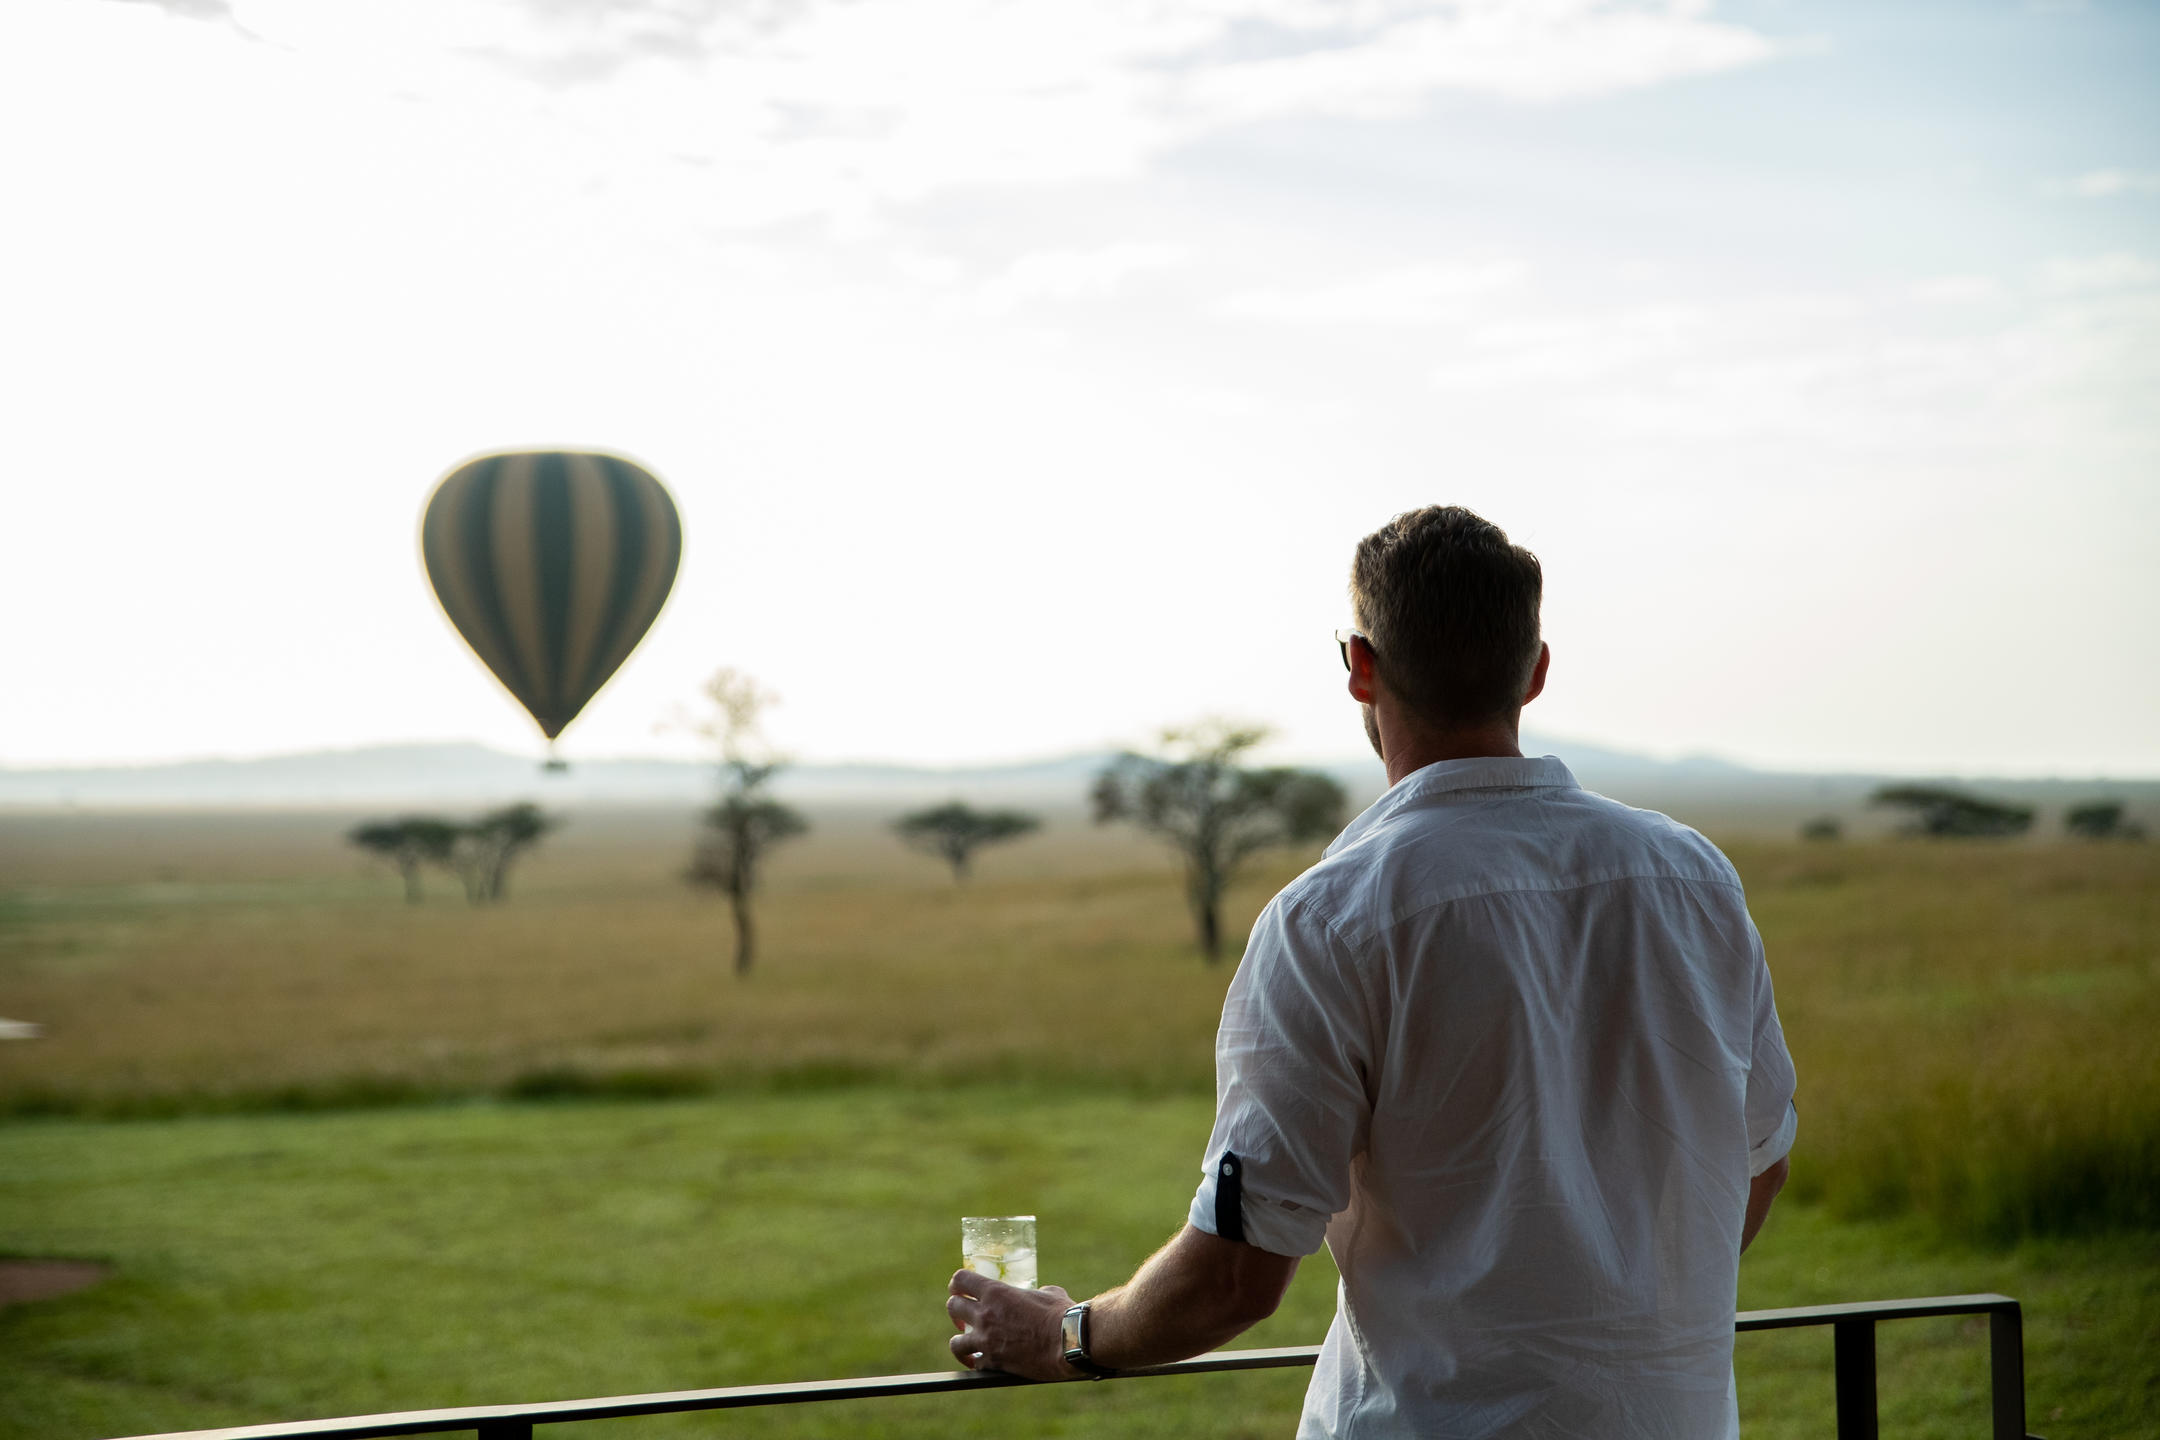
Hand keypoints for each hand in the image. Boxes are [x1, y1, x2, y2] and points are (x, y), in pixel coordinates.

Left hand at [946, 1271, 1077, 1379]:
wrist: (1069, 1343)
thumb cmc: (1062, 1314)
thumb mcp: (1048, 1293)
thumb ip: (1035, 1292)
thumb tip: (1038, 1294)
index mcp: (996, 1292)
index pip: (961, 1280)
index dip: (957, 1284)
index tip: (959, 1289)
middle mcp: (985, 1314)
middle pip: (953, 1307)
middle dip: (957, 1310)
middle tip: (964, 1316)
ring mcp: (986, 1340)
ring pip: (955, 1342)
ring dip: (961, 1341)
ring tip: (967, 1342)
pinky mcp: (994, 1362)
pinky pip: (974, 1363)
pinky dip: (977, 1362)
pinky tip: (981, 1362)